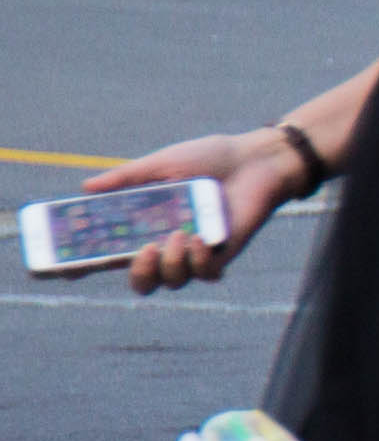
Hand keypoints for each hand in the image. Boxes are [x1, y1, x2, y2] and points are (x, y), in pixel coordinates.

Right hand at [100, 130, 295, 291]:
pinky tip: (200, 238)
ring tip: (177, 235)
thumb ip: (127, 178)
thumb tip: (86, 187)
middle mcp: (167, 244)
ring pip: (171, 282)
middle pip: (141, 281)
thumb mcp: (163, 164)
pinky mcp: (222, 255)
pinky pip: (204, 274)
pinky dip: (198, 260)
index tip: (61, 268)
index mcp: (145, 225)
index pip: (108, 253)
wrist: (256, 159)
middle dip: (137, 274)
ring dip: (170, 263)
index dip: (83, 266)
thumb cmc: (210, 159)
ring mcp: (195, 253)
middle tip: (141, 251)